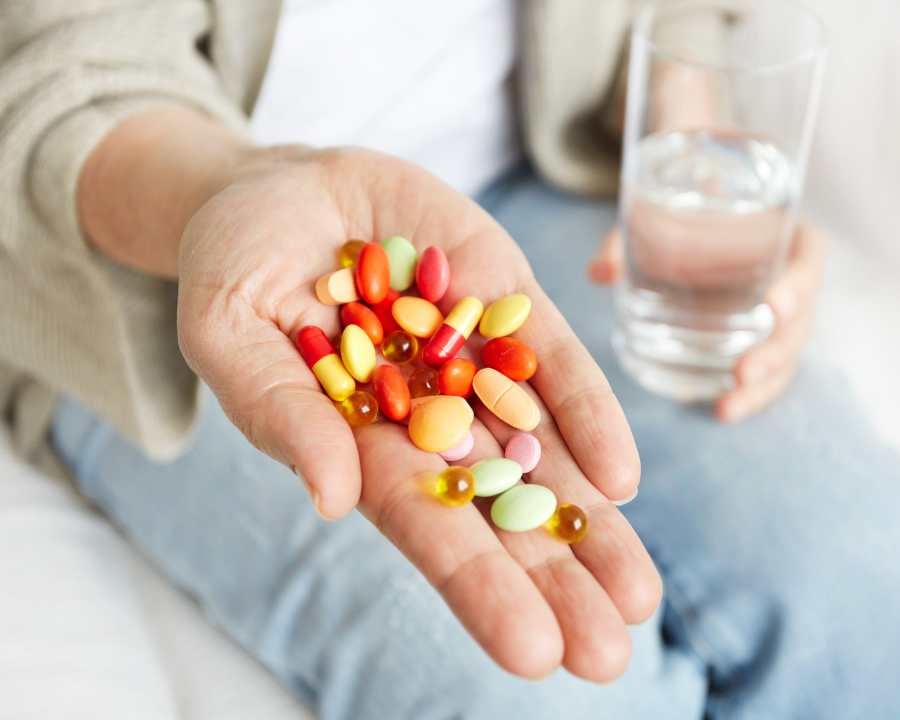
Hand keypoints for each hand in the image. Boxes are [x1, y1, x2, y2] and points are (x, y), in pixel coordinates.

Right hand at [177, 146, 660, 681]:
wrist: (281, 191)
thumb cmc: (235, 271)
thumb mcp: (229, 332)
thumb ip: (278, 411)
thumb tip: (332, 498)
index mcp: (362, 443)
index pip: (424, 524)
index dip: (476, 584)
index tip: (532, 650)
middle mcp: (430, 416)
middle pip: (498, 506)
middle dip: (552, 576)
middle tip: (607, 655)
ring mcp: (475, 358)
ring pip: (542, 450)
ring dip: (588, 520)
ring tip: (636, 595)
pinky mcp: (505, 296)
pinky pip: (553, 359)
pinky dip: (587, 412)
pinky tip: (619, 476)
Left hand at [589, 223, 825, 420]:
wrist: (688, 228)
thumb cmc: (679, 216)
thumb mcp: (650, 218)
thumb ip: (626, 240)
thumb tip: (598, 274)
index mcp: (783, 236)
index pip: (808, 259)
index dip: (798, 284)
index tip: (773, 305)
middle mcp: (789, 279)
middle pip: (800, 320)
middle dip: (775, 351)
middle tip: (742, 371)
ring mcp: (780, 317)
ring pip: (786, 355)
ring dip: (763, 384)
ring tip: (727, 405)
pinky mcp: (761, 342)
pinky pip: (768, 374)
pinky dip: (749, 396)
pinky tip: (722, 411)